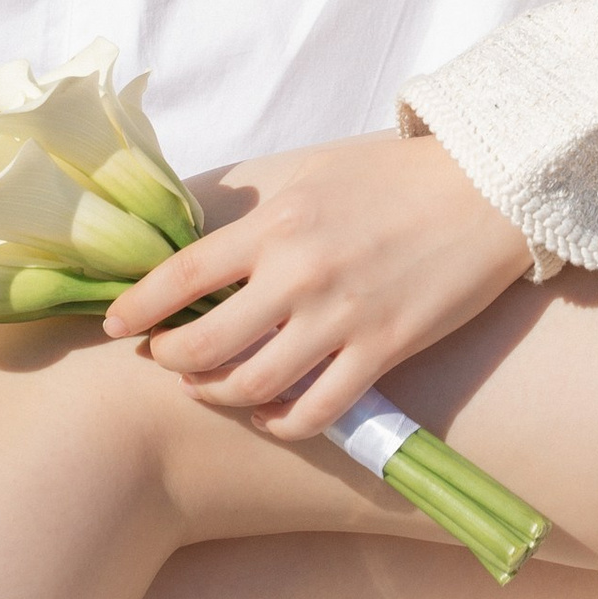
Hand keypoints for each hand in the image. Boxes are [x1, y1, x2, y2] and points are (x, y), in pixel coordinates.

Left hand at [105, 131, 535, 438]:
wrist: (483, 188)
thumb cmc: (395, 177)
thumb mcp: (313, 176)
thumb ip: (261, 217)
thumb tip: (209, 252)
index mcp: (275, 223)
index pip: (182, 276)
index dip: (137, 309)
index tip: (115, 325)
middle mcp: (298, 272)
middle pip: (204, 344)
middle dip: (171, 361)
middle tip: (164, 361)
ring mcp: (341, 318)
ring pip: (251, 385)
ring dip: (218, 395)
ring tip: (209, 388)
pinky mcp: (383, 351)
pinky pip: (314, 410)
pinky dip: (280, 422)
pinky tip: (271, 414)